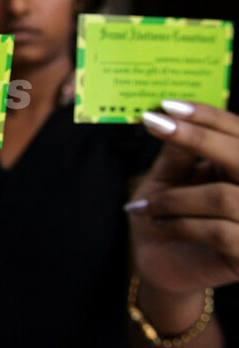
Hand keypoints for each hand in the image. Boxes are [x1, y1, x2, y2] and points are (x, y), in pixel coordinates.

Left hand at [128, 100, 238, 293]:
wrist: (161, 264)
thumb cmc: (168, 212)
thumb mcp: (169, 177)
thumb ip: (179, 152)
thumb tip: (172, 113)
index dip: (208, 116)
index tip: (168, 105)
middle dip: (198, 138)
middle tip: (155, 124)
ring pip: (222, 196)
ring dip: (173, 198)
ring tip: (147, 206)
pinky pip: (217, 231)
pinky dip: (180, 223)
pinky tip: (159, 223)